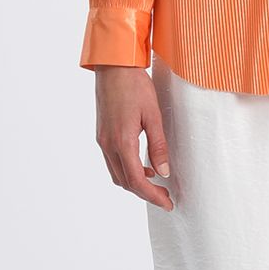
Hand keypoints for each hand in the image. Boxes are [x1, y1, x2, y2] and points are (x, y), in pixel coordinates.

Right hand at [94, 65, 173, 210]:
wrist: (113, 66)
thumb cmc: (134, 85)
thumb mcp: (153, 114)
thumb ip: (158, 145)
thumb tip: (164, 172)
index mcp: (122, 142)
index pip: (137, 180)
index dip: (153, 196)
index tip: (167, 203)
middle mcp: (108, 145)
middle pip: (125, 182)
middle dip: (145, 193)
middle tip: (165, 196)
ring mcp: (102, 140)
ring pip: (117, 174)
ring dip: (134, 182)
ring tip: (155, 181)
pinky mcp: (101, 134)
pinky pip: (113, 161)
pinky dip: (127, 169)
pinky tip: (141, 163)